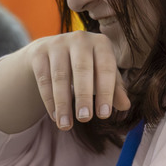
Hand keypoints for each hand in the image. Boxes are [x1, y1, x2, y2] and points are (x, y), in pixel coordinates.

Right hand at [0, 32, 131, 133]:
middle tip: (85, 119)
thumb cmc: (87, 67)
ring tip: (66, 125)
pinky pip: (44, 79)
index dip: (105, 92)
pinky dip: (49, 100)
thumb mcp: (103, 75)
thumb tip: (126, 105)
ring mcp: (57, 44)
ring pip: (59, 76)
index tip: (104, 115)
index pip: (105, 68)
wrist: (54, 51)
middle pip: (81, 69)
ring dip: (63, 103)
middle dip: (83, 96)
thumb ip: (115, 89)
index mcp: (101, 43)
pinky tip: (55, 117)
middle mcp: (79, 39)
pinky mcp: (39, 53)